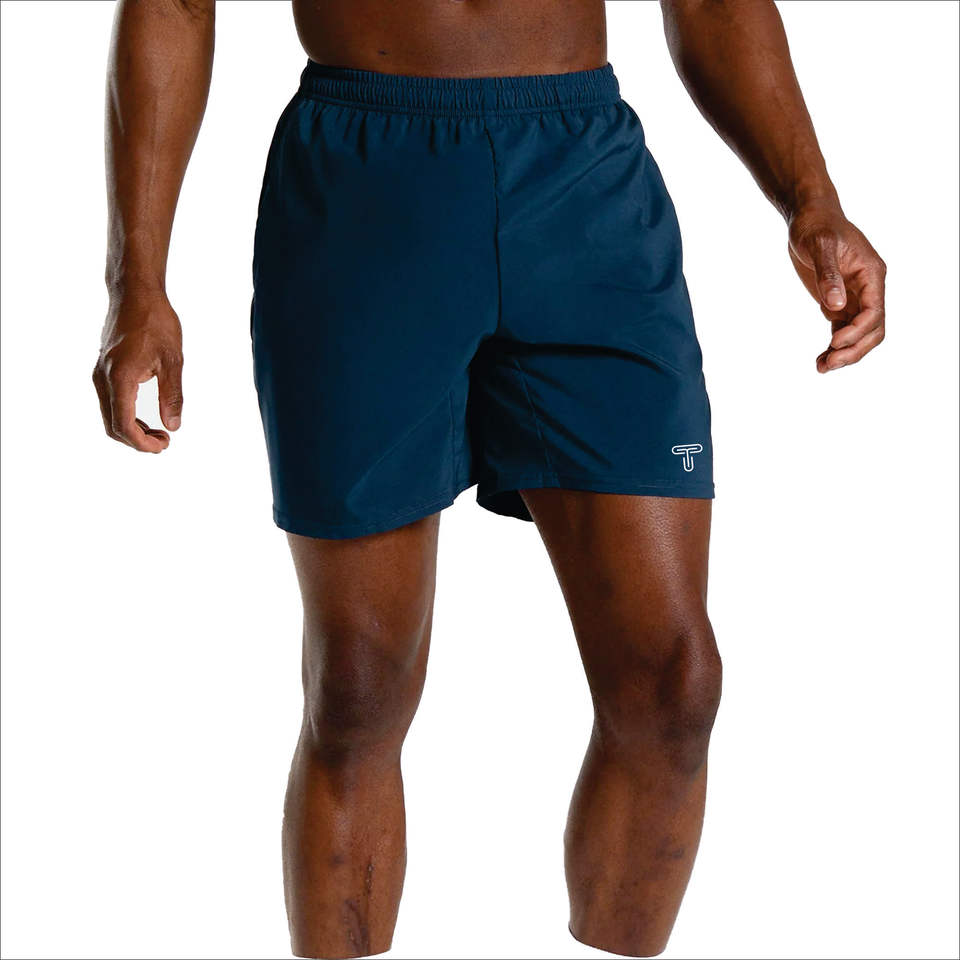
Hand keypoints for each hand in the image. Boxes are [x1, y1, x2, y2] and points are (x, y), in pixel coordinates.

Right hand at [93, 290, 182, 451]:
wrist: (135, 293)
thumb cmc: (156, 322)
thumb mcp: (173, 360)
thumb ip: (172, 395)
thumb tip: (174, 426)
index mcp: (120, 377)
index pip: (123, 424)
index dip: (142, 443)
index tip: (164, 445)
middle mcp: (103, 378)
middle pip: (112, 426)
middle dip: (137, 440)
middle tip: (165, 442)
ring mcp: (100, 374)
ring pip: (109, 416)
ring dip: (132, 430)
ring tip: (160, 433)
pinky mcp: (103, 370)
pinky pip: (110, 403)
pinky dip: (126, 416)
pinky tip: (147, 418)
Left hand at [787, 200, 885, 372]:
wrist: (808, 217)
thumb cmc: (816, 226)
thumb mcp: (819, 245)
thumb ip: (828, 275)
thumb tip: (836, 306)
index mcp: (871, 274)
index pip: (874, 312)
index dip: (857, 332)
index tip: (833, 342)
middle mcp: (868, 288)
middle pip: (872, 329)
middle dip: (854, 350)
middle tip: (828, 364)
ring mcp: (855, 297)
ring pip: (859, 334)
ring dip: (844, 353)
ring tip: (821, 367)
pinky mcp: (839, 302)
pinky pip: (843, 330)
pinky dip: (834, 346)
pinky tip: (820, 359)